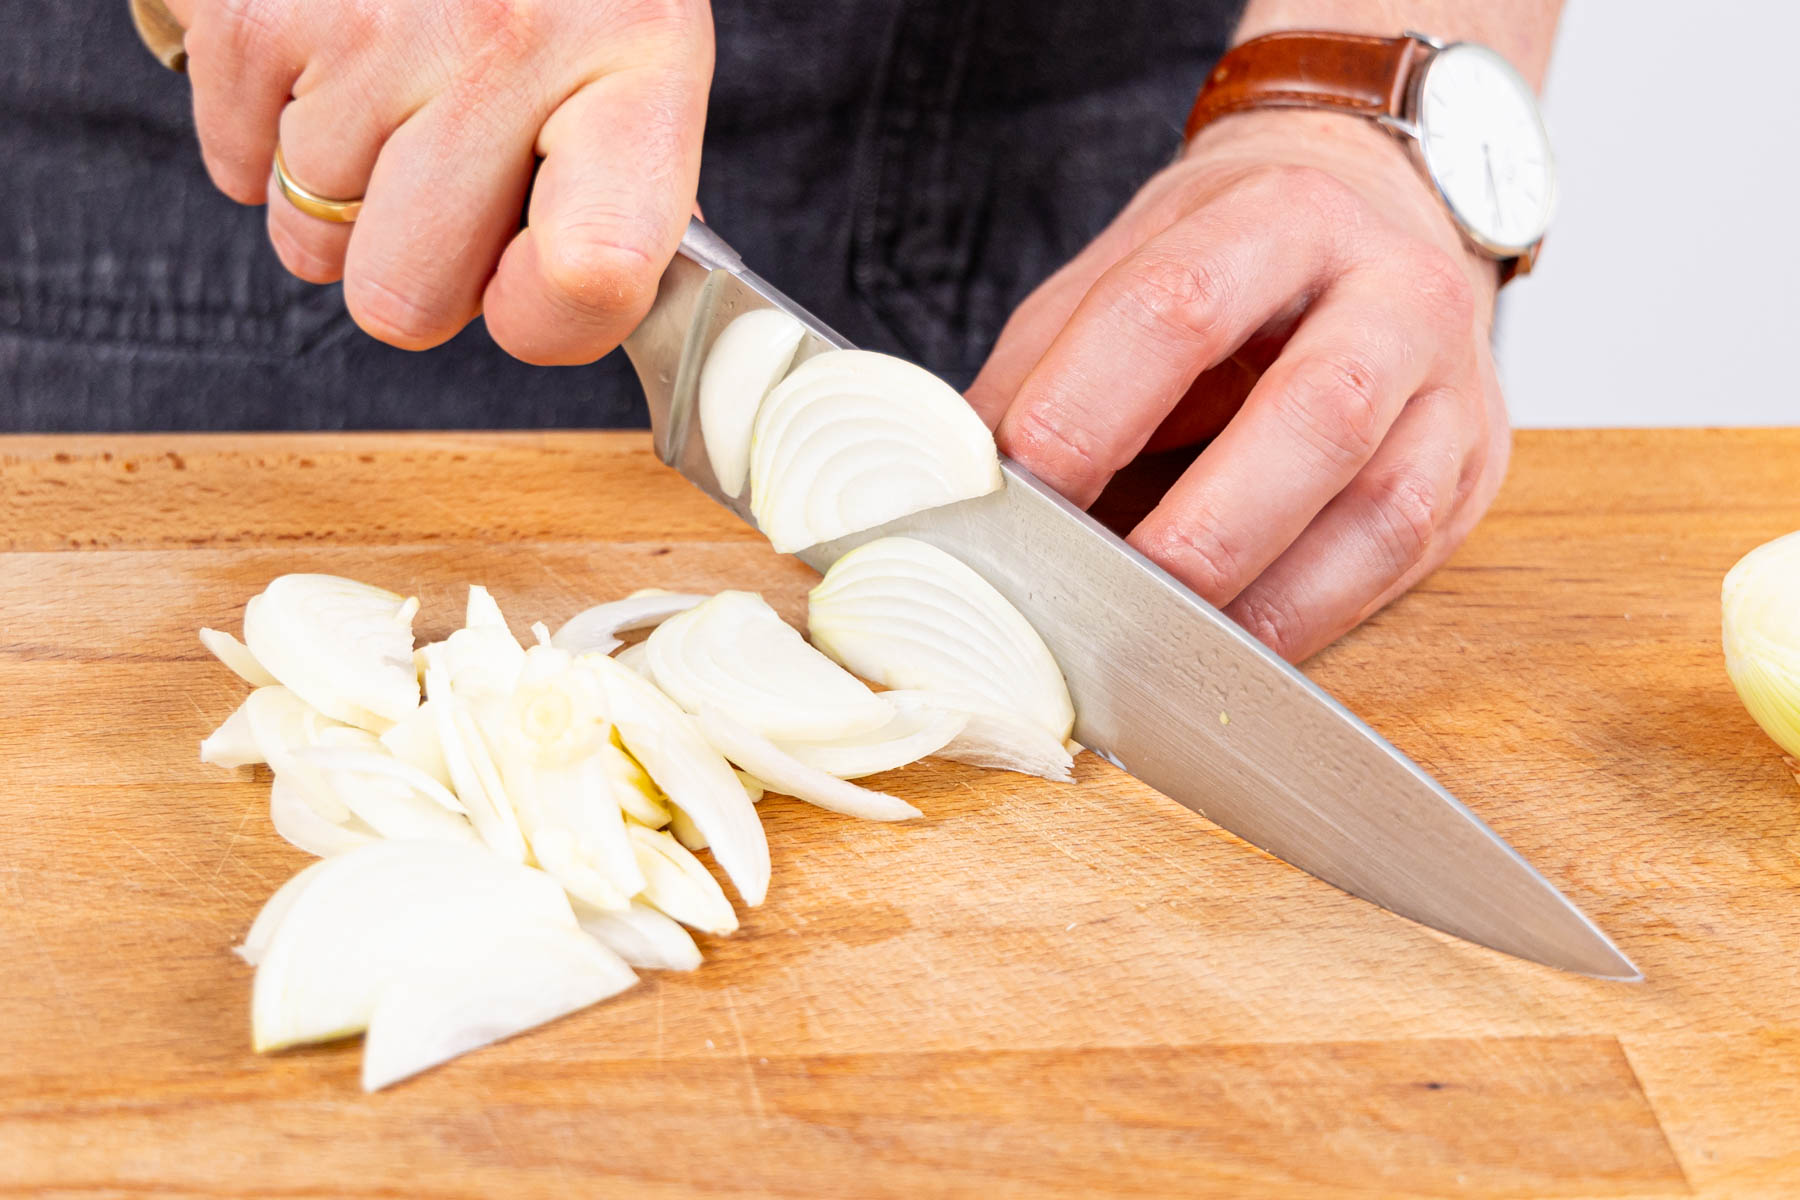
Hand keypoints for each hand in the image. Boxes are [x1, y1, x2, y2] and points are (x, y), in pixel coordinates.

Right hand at [170, 0, 711, 362]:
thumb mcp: (637, 73)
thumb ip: (624, 206)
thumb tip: (579, 310)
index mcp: (638, 68)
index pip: (591, 277)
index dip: (544, 323)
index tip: (527, 290)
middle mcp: (510, 40)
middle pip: (405, 299)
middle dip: (416, 268)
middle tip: (448, 184)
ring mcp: (378, 19)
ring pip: (310, 242)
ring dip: (341, 197)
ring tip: (394, 101)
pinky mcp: (260, 3)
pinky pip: (235, 167)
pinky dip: (265, 139)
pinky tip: (328, 70)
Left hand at [967, 109, 1510, 661]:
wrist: (1378, 212)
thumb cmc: (1232, 260)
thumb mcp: (1123, 272)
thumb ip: (1041, 372)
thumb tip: (949, 484)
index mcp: (1281, 214)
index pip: (1178, 308)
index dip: (1090, 407)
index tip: (1017, 492)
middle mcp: (1391, 290)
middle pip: (1318, 414)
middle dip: (1204, 529)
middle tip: (1105, 599)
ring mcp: (1452, 385)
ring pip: (1383, 506)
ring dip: (1265, 599)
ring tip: (1164, 652)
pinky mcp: (1472, 468)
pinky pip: (1400, 564)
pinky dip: (1310, 621)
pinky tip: (1233, 650)